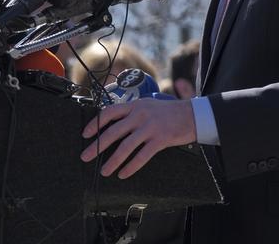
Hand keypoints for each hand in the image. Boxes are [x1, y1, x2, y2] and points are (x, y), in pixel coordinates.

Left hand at [80, 98, 196, 178]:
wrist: (192, 115)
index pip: (109, 112)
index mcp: (135, 105)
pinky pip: (142, 156)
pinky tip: (124, 173)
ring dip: (112, 160)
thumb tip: (113, 125)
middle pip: (113, 131)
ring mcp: (150, 127)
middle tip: (86, 156)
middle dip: (96, 146)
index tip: (85, 134)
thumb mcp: (148, 105)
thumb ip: (132, 112)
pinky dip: (131, 166)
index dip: (95, 124)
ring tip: (105, 170)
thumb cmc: (169, 112)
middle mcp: (140, 115)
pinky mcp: (160, 140)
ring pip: (125, 146)